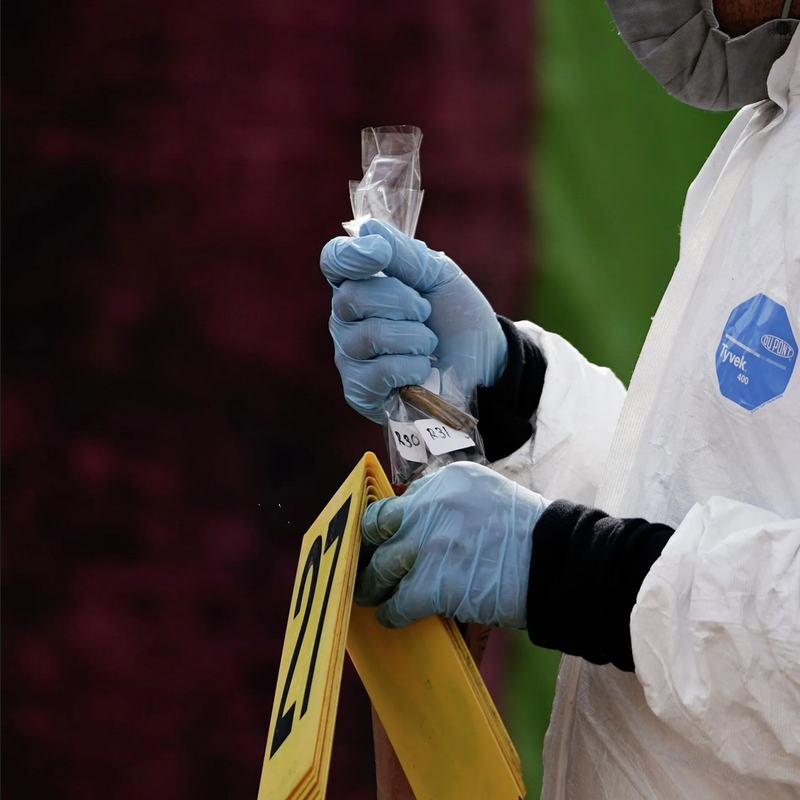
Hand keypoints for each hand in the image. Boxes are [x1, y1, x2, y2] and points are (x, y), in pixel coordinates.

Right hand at [320, 220, 506, 422]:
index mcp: (361, 284)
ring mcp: (350, 357)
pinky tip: (422, 369)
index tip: (380, 256)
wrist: (485, 364)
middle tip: (425, 311)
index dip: (350, 256)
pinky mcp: (360, 392)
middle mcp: (347, 319)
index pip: (333, 261)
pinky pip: (376, 372)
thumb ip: (403, 254)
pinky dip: (411, 367)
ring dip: (413, 336)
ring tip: (428, 343)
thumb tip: (365, 230)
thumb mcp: (439, 275)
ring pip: (367, 336)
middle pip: (351, 297)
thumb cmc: (456, 317)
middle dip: (401, 301)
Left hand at [355, 462, 548, 628]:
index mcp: (448, 480)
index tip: (384, 538)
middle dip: (369, 548)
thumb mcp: (489, 495)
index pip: (402, 499)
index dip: (389, 524)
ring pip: (381, 566)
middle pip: (379, 527)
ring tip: (371, 594)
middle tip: (365, 565)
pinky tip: (392, 617)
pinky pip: (397, 601)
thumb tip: (423, 523)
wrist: (557, 562)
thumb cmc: (529, 534)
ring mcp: (430, 544)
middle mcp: (432, 505)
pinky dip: (392, 612)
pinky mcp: (433, 584)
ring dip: (374, 584)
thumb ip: (452, 503)